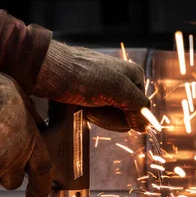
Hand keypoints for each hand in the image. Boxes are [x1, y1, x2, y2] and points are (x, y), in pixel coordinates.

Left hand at [32, 40, 150, 132]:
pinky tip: (78, 107)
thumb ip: (136, 106)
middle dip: (109, 117)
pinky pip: (95, 111)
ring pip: (108, 115)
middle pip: (125, 114)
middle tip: (93, 107)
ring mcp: (103, 87)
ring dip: (97, 116)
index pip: (141, 109)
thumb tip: (147, 125)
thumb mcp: (117, 89)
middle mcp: (120, 80)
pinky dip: (87, 113)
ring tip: (83, 105)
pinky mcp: (88, 94)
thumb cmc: (82, 77)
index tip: (111, 110)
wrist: (48, 70)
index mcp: (133, 75)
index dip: (127, 117)